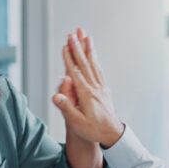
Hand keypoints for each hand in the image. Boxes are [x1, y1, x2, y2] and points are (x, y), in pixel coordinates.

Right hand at [53, 27, 125, 147]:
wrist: (113, 135)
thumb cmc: (94, 130)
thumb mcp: (77, 123)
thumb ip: (66, 108)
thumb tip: (55, 96)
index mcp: (86, 94)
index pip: (75, 71)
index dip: (69, 57)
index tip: (65, 45)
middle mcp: (94, 87)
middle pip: (85, 63)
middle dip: (78, 47)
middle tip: (74, 33)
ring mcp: (101, 87)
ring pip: (93, 64)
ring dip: (88, 49)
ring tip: (86, 37)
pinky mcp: (104, 90)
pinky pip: (98, 70)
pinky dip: (95, 60)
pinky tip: (93, 56)